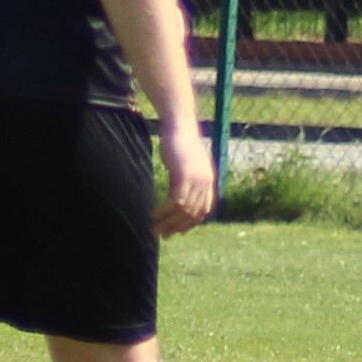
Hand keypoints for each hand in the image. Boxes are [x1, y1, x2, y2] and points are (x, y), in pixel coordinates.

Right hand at [153, 117, 217, 236]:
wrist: (180, 125)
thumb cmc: (180, 143)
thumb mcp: (185, 166)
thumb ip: (184, 181)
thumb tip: (177, 197)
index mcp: (208, 181)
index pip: (202, 211)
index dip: (190, 224)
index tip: (177, 232)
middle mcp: (205, 183)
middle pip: (192, 214)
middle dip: (176, 227)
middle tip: (162, 235)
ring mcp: (197, 180)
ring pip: (184, 210)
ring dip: (168, 222)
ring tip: (154, 228)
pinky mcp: (185, 176)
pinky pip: (176, 201)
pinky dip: (165, 210)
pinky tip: (154, 213)